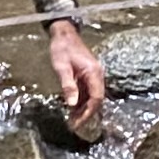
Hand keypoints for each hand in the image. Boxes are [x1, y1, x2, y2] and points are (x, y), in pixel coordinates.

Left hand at [39, 19, 104, 138]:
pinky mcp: (87, 75)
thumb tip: (72, 104)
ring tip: (72, 120)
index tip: (78, 122)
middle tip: (74, 125)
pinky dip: (81, 101)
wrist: (64, 33)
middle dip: (86, 114)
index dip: (88, 112)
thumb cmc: (62, 48)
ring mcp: (93, 75)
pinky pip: (87, 92)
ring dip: (83, 109)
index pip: (96, 98)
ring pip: (92, 97)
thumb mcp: (61, 67)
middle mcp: (97, 75)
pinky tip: (72, 109)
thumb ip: (68, 85)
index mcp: (94, 73)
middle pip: (96, 100)